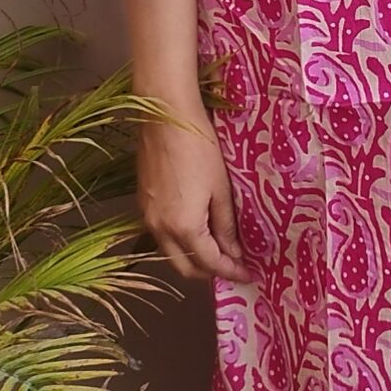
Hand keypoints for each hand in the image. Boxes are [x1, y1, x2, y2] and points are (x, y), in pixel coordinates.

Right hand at [137, 107, 248, 284]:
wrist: (165, 117)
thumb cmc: (199, 148)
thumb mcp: (221, 189)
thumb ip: (226, 226)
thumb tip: (233, 252)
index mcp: (184, 227)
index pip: (210, 263)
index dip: (231, 272)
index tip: (248, 274)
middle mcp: (160, 229)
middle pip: (185, 268)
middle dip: (210, 273)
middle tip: (233, 266)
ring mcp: (147, 217)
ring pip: (171, 253)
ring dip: (193, 258)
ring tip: (218, 250)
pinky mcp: (142, 204)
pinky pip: (161, 236)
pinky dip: (180, 242)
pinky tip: (197, 231)